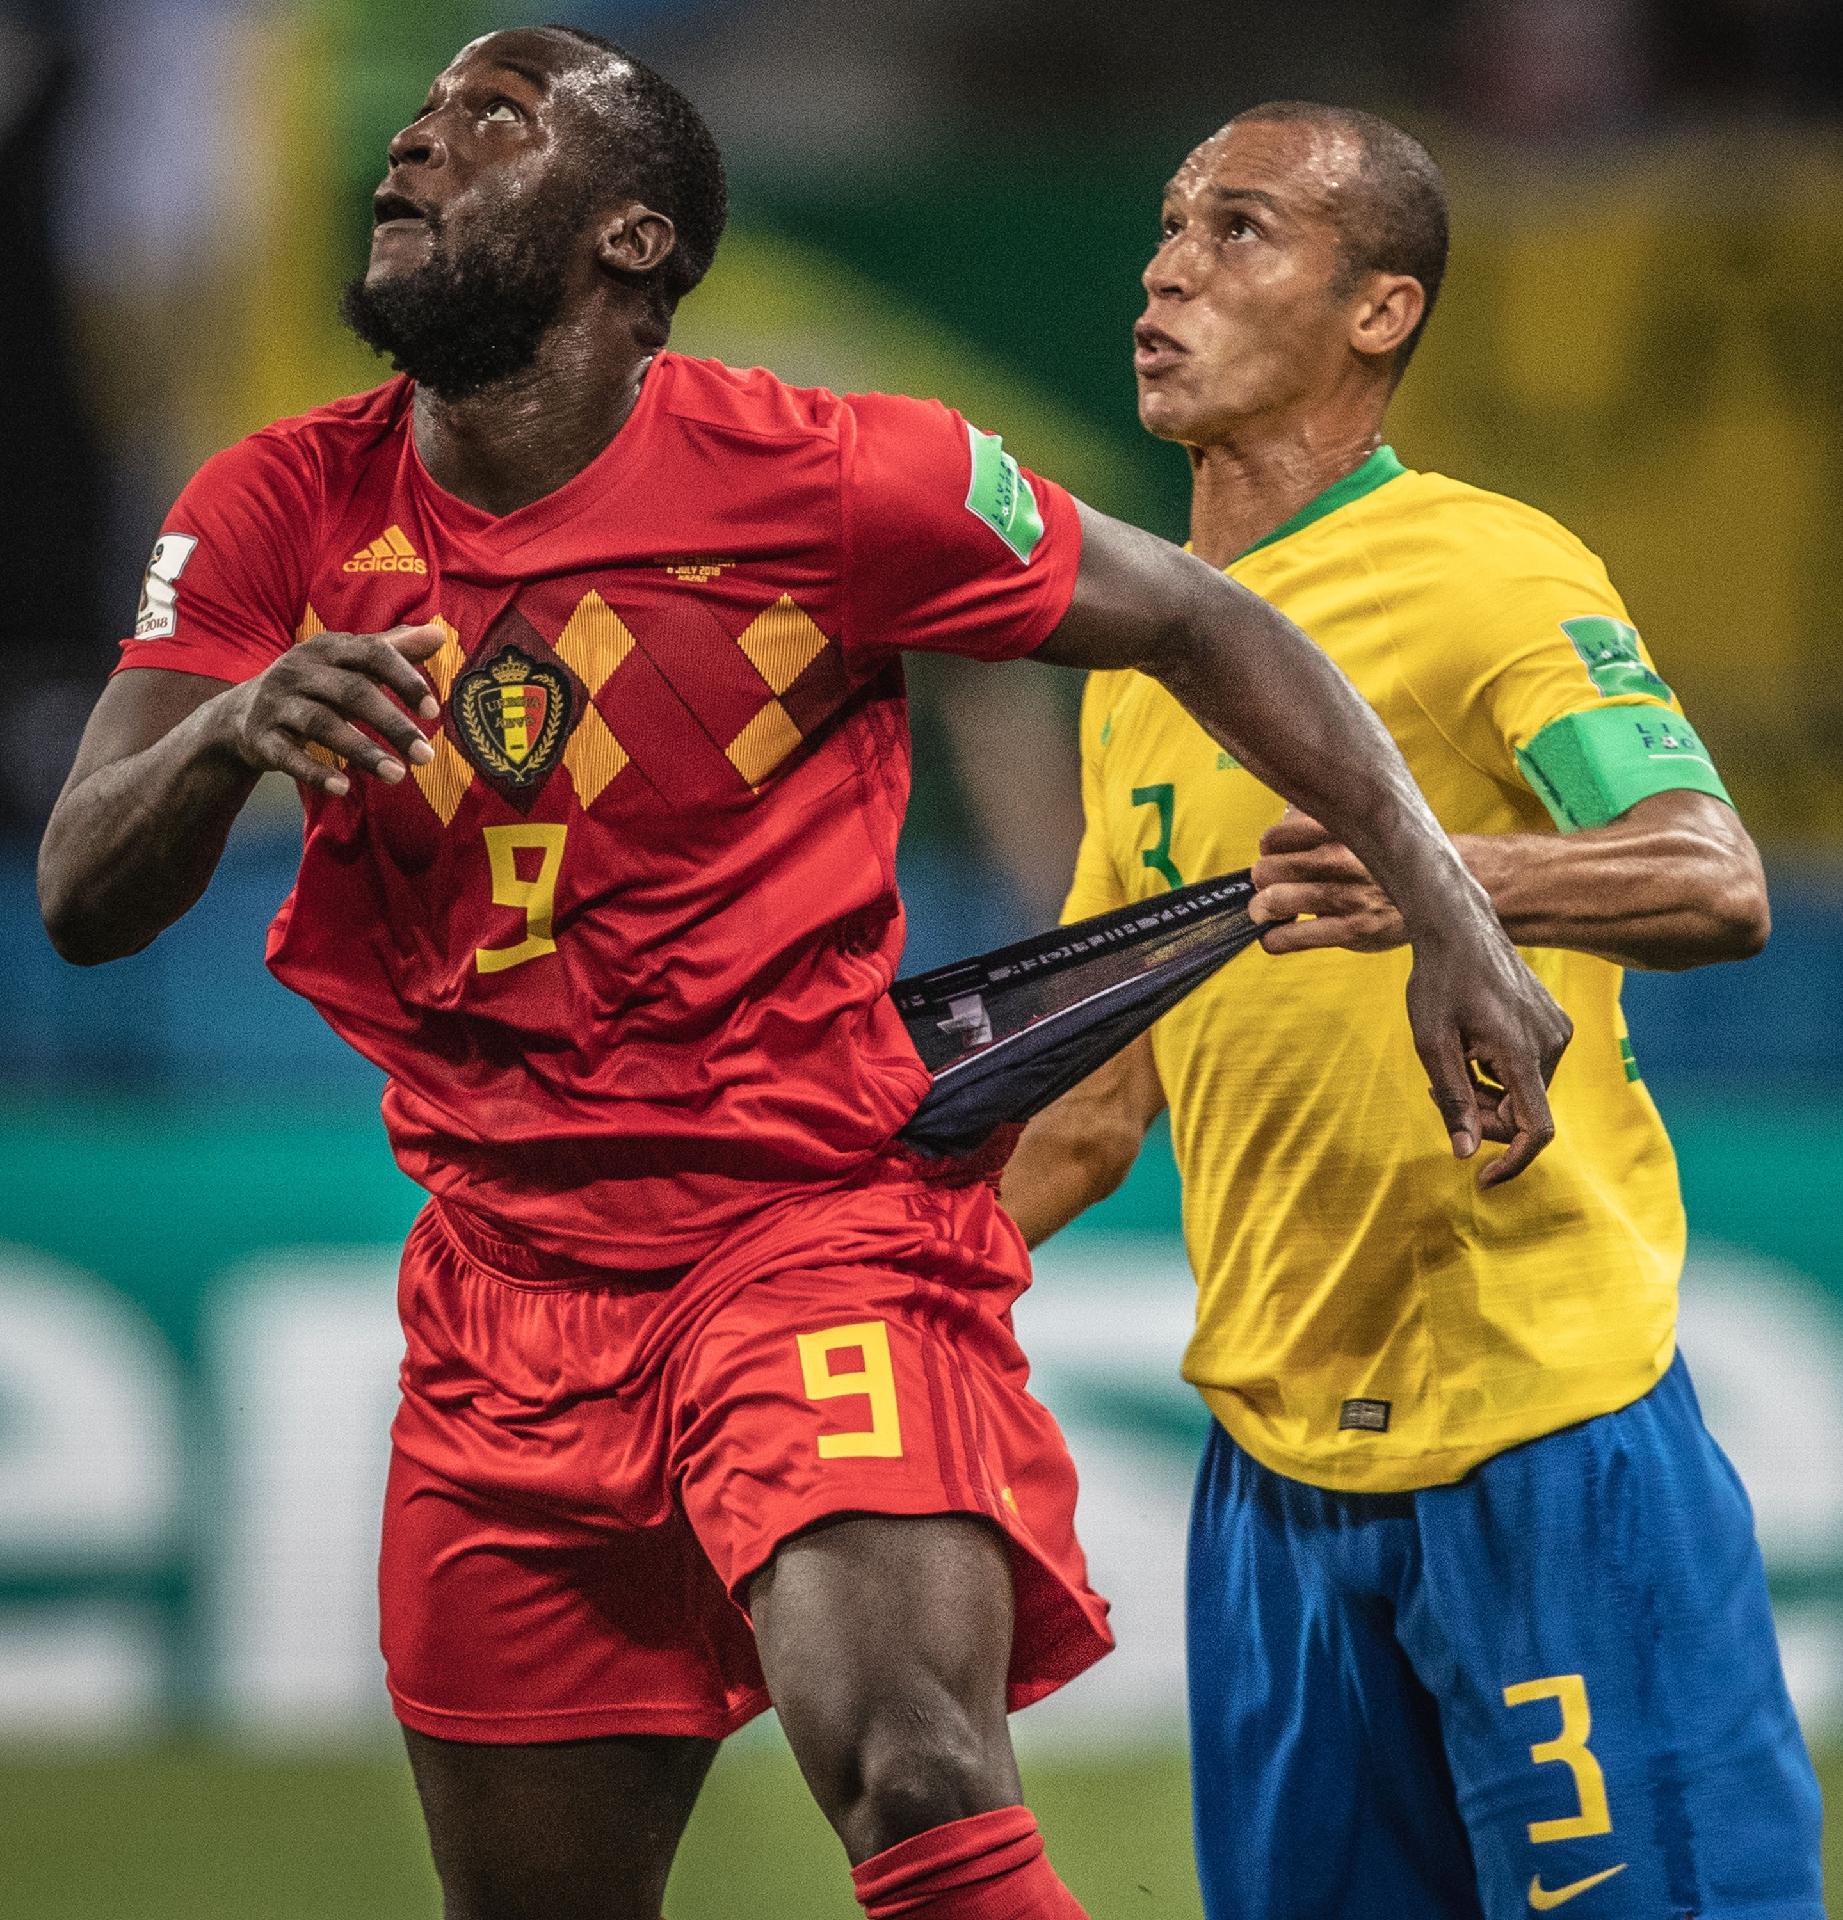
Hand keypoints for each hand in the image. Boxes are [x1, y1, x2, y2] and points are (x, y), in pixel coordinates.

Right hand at [215, 624, 446, 796]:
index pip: (373, 654)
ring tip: (397, 776)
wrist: (242, 714)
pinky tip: (344, 789)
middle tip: (426, 756)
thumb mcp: (350, 665)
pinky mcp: (261, 737)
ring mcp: (277, 703)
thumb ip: (393, 650)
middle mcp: (300, 670)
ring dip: (363, 752)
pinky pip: (289, 755)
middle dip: (393, 725)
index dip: (405, 680)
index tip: (433, 711)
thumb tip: (439, 634)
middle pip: (353, 693)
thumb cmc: (316, 687)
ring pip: (323, 725)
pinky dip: (315, 772)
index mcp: (328, 648)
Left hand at [1254, 810, 1571, 1185]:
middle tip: (1439, 1093)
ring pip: (1526, 1093)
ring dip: (1488, 1094)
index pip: (1537, 1128)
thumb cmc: (1438, 981)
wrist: (1460, 927)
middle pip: (1525, 1113)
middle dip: (1483, 1116)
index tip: (1486, 1180)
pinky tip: (1473, 1046)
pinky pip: (1530, 1071)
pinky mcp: (1557, 1024)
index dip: (1515, 1161)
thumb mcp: (1431, 1043)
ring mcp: (1558, 1031)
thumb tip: (1465, 1154)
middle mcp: (1553, 1043)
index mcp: (1523, 1052)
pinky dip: (1500, 1074)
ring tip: (1451, 1061)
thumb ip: (1452, 1100)